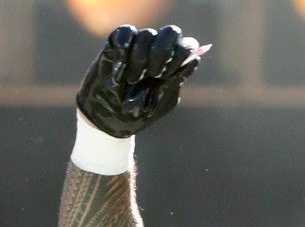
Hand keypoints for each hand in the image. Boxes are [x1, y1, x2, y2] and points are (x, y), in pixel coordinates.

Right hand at [76, 25, 204, 137]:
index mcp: (174, 63)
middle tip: (154, 74)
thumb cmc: (139, 111)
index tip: (167, 74)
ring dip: (140, 58)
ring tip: (132, 80)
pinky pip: (125, 32)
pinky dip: (124, 44)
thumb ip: (175, 81)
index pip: (188, 45)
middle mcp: (159, 50)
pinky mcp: (117, 44)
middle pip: (171, 32)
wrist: (109, 116)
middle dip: (163, 51)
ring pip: (147, 34)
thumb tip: (195, 60)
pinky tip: (120, 62)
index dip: (181, 54)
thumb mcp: (161, 100)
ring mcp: (138, 45)